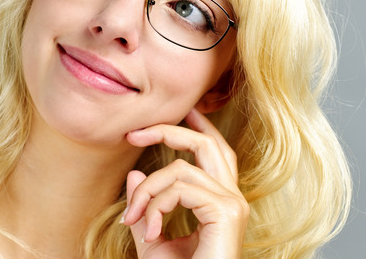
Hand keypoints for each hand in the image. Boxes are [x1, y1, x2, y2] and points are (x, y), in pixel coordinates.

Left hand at [120, 110, 248, 257]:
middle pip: (206, 143)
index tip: (151, 125)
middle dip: (168, 131)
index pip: (211, 151)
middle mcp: (232, 198)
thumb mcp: (152, 240)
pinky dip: (156, 205)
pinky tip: (150, 231)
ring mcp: (233, 205)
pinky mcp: (226, 213)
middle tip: (132, 134)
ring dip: (147, 192)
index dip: (188, 129)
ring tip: (133, 220)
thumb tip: (134, 173)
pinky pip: (180, 188)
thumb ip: (145, 207)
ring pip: (180, 168)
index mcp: (220, 200)